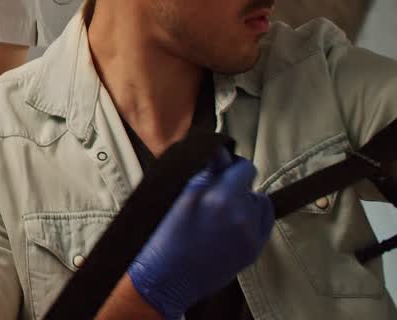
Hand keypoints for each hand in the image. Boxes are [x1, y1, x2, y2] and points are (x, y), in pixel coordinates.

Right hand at [127, 150, 273, 318]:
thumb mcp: (180, 197)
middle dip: (235, 186)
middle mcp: (240, 214)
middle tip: (214, 196)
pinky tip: (233, 225)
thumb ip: (205, 174)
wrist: (167, 277)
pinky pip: (263, 224)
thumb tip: (222, 153)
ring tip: (221, 214)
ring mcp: (250, 235)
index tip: (221, 170)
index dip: (231, 167)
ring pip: (258, 204)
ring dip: (245, 203)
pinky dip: (252, 219)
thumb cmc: (166, 235)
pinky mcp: (253, 251)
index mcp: (220, 197)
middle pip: (250, 185)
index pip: (244, 168)